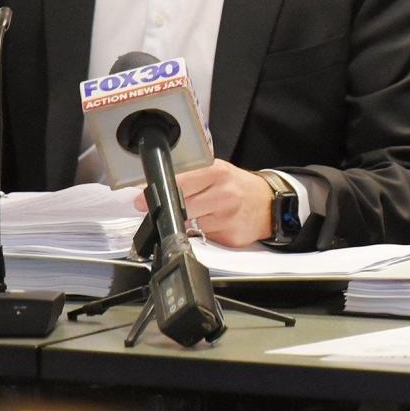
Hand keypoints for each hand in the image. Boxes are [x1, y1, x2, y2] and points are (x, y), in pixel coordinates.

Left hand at [134, 158, 272, 247]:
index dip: (157, 192)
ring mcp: (228, 217)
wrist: (268, 204)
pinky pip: (204, 239)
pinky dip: (201, 234)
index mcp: (217, 171)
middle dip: (170, 211)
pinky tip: (211, 225)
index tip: (140, 200)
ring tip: (198, 215)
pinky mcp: (231, 237)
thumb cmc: (237, 186)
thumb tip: (149, 188)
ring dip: (187, 223)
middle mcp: (223, 193)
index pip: (178, 182)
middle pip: (180, 207)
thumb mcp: (217, 171)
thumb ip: (189, 177)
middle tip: (162, 210)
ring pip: (190, 226)